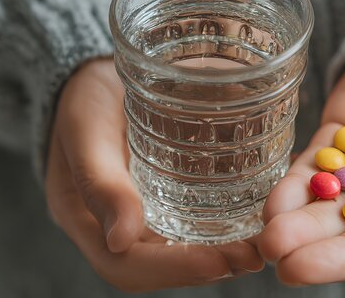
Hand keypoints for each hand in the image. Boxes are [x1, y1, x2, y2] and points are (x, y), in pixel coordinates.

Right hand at [45, 58, 263, 291]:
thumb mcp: (86, 128)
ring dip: (222, 254)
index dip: (174, 269)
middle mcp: (114, 224)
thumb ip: (100, 180)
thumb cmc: (87, 96)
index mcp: (84, 218)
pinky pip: (193, 221)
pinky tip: (253, 219)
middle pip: (160, 266)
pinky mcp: (165, 194)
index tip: (220, 261)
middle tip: (253, 256)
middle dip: (208, 266)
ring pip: (181, 248)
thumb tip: (121, 240)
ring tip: (260, 245)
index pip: (126, 265)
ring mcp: (142, 211)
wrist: (102, 75)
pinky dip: (224, 227)